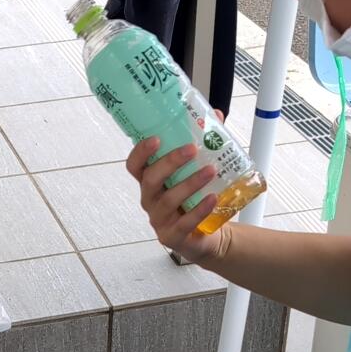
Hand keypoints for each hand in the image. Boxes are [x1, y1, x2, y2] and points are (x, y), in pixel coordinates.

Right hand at [126, 133, 232, 265]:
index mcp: (151, 182)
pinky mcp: (172, 236)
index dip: (140, 152)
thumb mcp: (196, 172)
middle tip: (191, 149)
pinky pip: (184, 223)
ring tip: (210, 171)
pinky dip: (199, 210)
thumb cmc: (196, 200)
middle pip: (150, 180)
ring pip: (169, 200)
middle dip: (169, 163)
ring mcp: (159, 219)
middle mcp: (150, 200)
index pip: (135, 166)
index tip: (156, 138)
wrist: (208, 236)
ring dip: (190, 183)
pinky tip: (213, 198)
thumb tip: (216, 115)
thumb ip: (204, 144)